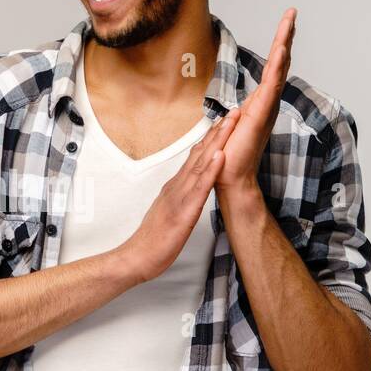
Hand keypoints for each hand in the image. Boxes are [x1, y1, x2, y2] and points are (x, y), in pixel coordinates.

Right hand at [116, 108, 237, 282]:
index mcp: (175, 187)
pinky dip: (210, 170)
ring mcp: (180, 196)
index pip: (195, 158)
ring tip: (230, 124)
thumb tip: (187, 189)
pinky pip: (200, 188)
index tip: (223, 123)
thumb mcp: (169, 212)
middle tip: (233, 112)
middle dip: (217, 133)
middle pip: (199, 154)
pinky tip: (220, 156)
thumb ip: (178, 198)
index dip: (210, 139)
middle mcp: (177, 186)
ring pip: (201, 164)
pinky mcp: (184, 211)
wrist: (137, 257)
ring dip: (216, 142)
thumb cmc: (153, 240)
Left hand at [216, 7, 296, 200]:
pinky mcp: (262, 113)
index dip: (278, 46)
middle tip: (292, 13)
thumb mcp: (230, 128)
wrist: (229, 177)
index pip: (271, 69)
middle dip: (285, 36)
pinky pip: (272, 84)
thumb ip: (234, 118)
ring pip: (279, 69)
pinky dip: (278, 65)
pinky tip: (282, 48)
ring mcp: (267, 107)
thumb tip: (233, 114)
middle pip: (280, 63)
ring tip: (290, 21)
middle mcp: (267, 103)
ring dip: (284, 44)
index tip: (284, 25)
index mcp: (260, 104)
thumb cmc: (229, 157)